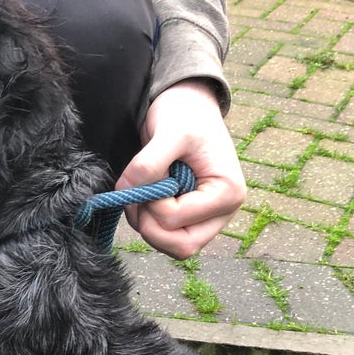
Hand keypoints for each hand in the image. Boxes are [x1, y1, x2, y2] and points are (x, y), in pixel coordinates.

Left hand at [117, 79, 245, 258]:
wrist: (186, 107)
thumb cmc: (185, 115)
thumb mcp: (170, 132)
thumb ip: (148, 164)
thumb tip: (127, 193)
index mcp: (228, 193)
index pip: (176, 221)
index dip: (151, 203)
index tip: (149, 175)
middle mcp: (222, 213)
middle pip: (181, 247)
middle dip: (149, 225)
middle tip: (140, 194)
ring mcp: (206, 218)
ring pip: (170, 246)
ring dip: (146, 223)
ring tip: (144, 189)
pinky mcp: (190, 218)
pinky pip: (165, 237)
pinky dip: (147, 221)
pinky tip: (145, 195)